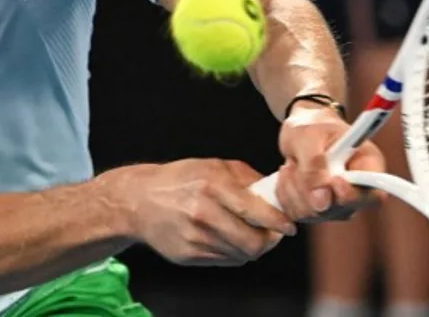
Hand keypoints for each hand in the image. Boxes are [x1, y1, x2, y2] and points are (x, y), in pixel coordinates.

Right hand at [109, 158, 296, 266]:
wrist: (139, 200)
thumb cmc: (180, 179)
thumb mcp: (213, 166)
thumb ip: (246, 178)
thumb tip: (276, 193)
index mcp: (211, 186)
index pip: (256, 212)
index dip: (278, 223)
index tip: (289, 226)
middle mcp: (202, 213)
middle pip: (252, 243)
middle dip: (268, 241)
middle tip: (271, 233)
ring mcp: (194, 238)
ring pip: (240, 256)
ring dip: (250, 247)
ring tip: (245, 232)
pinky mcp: (187, 256)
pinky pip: (224, 261)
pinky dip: (232, 252)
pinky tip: (225, 237)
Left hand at [275, 103, 386, 222]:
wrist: (300, 131)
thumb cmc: (312, 126)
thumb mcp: (309, 136)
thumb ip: (314, 165)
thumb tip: (321, 199)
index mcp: (367, 165)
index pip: (374, 194)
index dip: (353, 195)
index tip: (333, 180)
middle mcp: (357, 190)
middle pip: (340, 209)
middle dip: (310, 188)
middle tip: (296, 162)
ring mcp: (338, 204)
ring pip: (315, 213)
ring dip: (293, 188)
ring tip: (292, 164)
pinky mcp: (317, 210)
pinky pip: (297, 215)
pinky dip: (285, 195)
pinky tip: (286, 175)